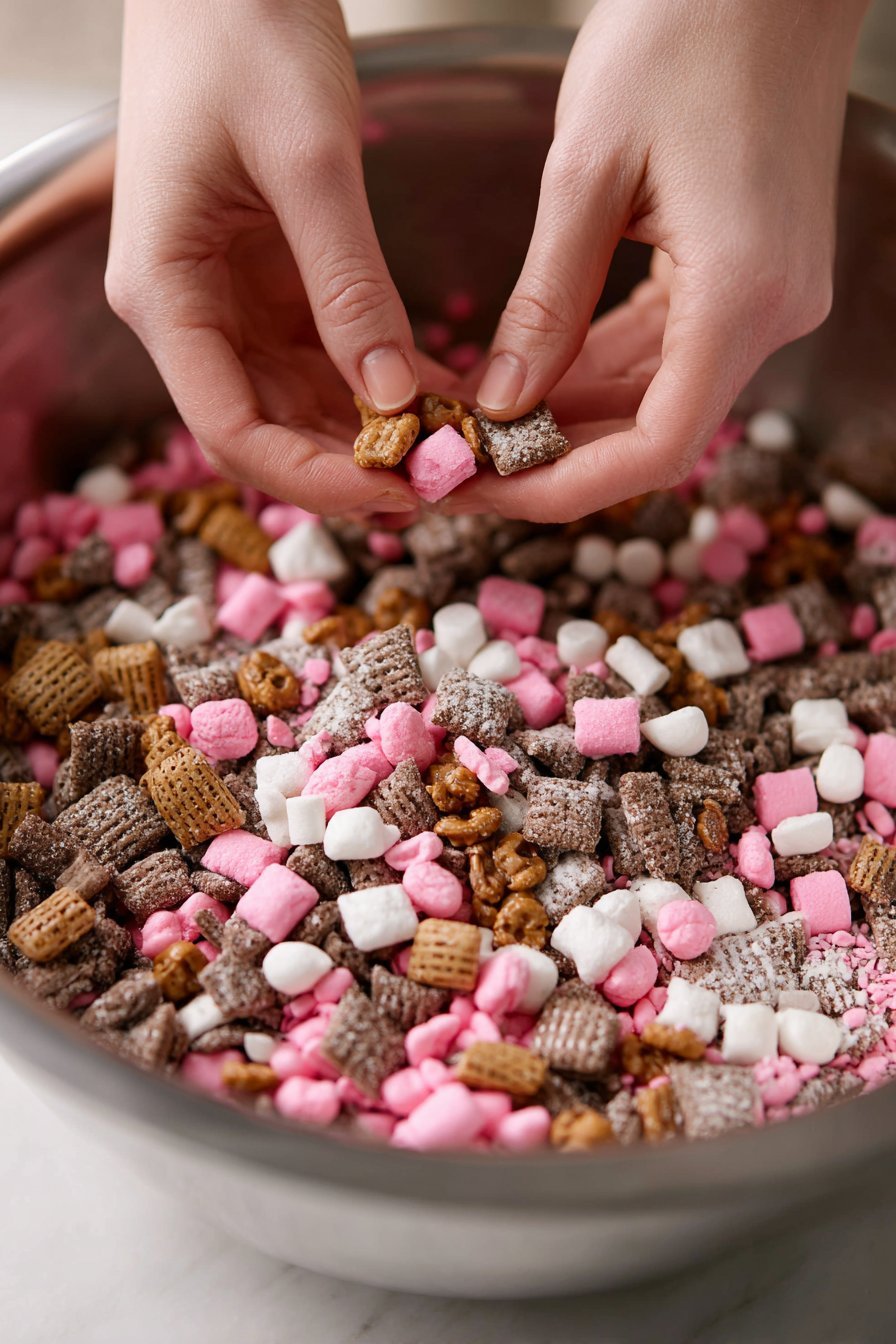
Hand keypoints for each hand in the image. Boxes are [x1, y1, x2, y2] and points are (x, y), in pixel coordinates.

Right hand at [106, 0, 419, 515]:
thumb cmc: (241, 30)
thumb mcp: (308, 161)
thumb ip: (349, 286)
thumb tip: (391, 398)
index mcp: (166, 292)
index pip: (230, 429)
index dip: (312, 479)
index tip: (396, 491)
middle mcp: (190, 312)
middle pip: (268, 430)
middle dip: (354, 466)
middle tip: (446, 480)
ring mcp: (230, 301)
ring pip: (302, 405)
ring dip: (375, 434)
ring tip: (455, 448)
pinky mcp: (272, 282)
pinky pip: (327, 358)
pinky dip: (383, 382)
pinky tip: (446, 398)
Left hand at [456, 0, 868, 521]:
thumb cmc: (683, 28)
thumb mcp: (589, 171)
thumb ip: (545, 302)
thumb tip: (501, 404)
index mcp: (741, 295)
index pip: (656, 450)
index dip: (562, 489)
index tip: (481, 490)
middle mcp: (771, 314)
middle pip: (654, 435)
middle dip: (551, 461)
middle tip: (457, 465)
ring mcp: (769, 296)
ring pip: (658, 398)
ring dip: (570, 420)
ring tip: (478, 427)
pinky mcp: (751, 273)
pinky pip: (669, 350)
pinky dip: (599, 370)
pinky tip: (532, 378)